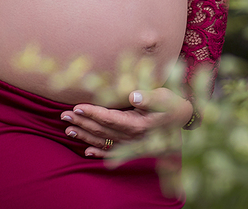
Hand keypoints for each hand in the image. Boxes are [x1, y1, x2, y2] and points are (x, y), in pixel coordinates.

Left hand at [60, 88, 193, 157]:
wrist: (184, 120)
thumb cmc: (172, 105)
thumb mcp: (164, 96)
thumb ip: (149, 97)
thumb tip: (134, 97)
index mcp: (137, 125)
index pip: (109, 118)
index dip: (92, 113)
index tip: (77, 106)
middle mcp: (132, 137)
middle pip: (102, 130)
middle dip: (82, 122)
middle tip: (63, 116)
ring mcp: (131, 144)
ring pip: (103, 141)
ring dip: (85, 135)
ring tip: (68, 129)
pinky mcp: (133, 147)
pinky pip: (112, 151)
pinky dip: (98, 152)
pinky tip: (86, 151)